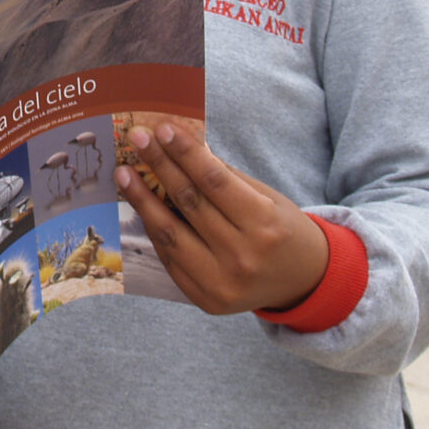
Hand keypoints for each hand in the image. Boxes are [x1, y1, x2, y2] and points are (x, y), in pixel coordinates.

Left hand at [114, 122, 328, 316]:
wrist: (304, 282)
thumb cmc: (284, 230)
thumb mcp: (268, 198)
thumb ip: (227, 178)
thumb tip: (184, 148)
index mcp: (264, 225)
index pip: (214, 182)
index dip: (186, 153)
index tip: (162, 129)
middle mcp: (242, 257)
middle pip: (189, 203)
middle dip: (160, 166)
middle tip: (137, 139)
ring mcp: (222, 283)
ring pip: (170, 234)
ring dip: (142, 201)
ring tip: (124, 174)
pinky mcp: (206, 299)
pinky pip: (171, 259)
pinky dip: (155, 231)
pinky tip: (142, 207)